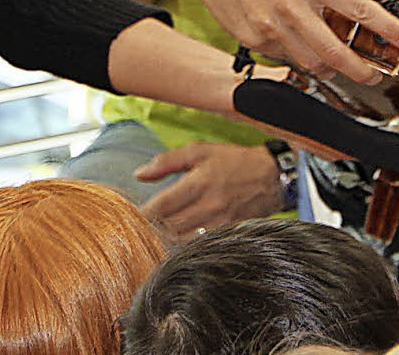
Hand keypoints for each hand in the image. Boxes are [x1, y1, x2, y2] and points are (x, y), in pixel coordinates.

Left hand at [137, 141, 283, 239]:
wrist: (272, 177)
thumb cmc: (234, 161)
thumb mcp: (202, 151)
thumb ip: (168, 161)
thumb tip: (138, 175)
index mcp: (199, 182)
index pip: (160, 206)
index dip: (140, 215)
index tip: (126, 218)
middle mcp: (208, 205)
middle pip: (167, 228)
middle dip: (149, 230)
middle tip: (134, 231)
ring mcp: (219, 224)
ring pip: (180, 242)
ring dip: (163, 241)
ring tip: (151, 239)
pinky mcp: (227, 235)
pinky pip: (197, 247)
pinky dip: (182, 247)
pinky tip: (174, 244)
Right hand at [192, 0, 398, 82]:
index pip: (357, 9)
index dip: (386, 28)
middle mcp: (290, 6)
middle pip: (335, 51)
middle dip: (362, 69)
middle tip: (375, 73)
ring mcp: (270, 26)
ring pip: (311, 62)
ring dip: (333, 68)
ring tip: (343, 64)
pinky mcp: (254, 39)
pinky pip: (286, 58)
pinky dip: (302, 58)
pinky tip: (308, 50)